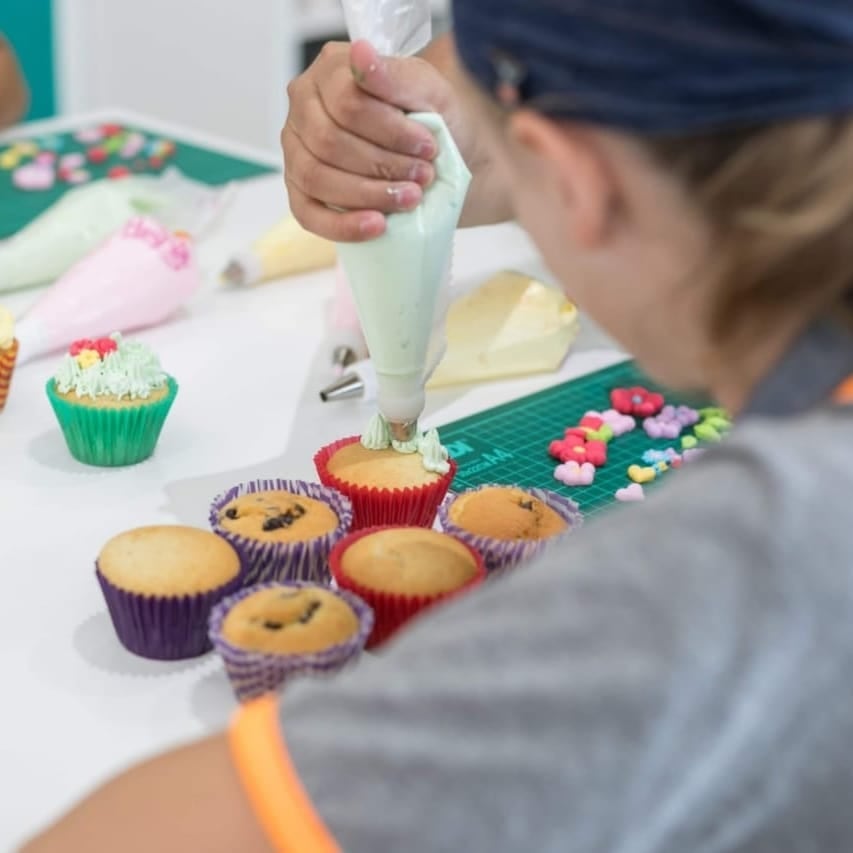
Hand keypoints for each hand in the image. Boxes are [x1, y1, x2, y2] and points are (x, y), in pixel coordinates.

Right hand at [282, 39, 473, 241]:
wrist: (437, 164)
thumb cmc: (431, 123)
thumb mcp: (430, 93)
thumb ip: (397, 76)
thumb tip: (361, 54)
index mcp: (330, 71)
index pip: (346, 101)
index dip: (390, 130)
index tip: (428, 148)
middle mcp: (304, 108)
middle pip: (328, 142)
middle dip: (382, 165)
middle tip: (423, 178)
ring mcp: (297, 152)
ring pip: (316, 177)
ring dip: (368, 194)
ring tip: (409, 199)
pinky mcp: (301, 193)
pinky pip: (308, 214)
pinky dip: (343, 226)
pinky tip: (377, 227)